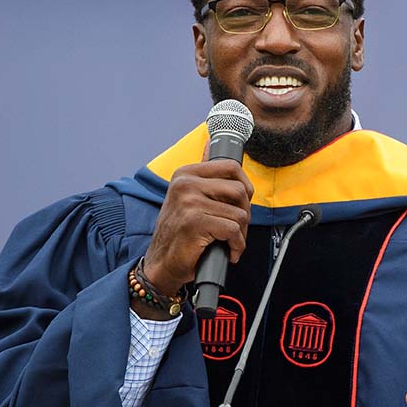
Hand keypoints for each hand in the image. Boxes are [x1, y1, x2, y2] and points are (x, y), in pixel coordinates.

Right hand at [142, 159, 253, 297]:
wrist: (161, 264)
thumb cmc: (179, 234)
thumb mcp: (187, 197)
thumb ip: (202, 174)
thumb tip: (211, 143)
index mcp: (185, 174)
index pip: (231, 167)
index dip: (245, 187)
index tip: (241, 203)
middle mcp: (185, 184)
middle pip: (239, 191)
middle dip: (245, 213)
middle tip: (236, 229)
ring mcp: (189, 202)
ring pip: (239, 214)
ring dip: (241, 234)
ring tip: (229, 242)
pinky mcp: (195, 222)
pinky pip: (233, 230)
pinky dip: (236, 245)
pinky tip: (228, 251)